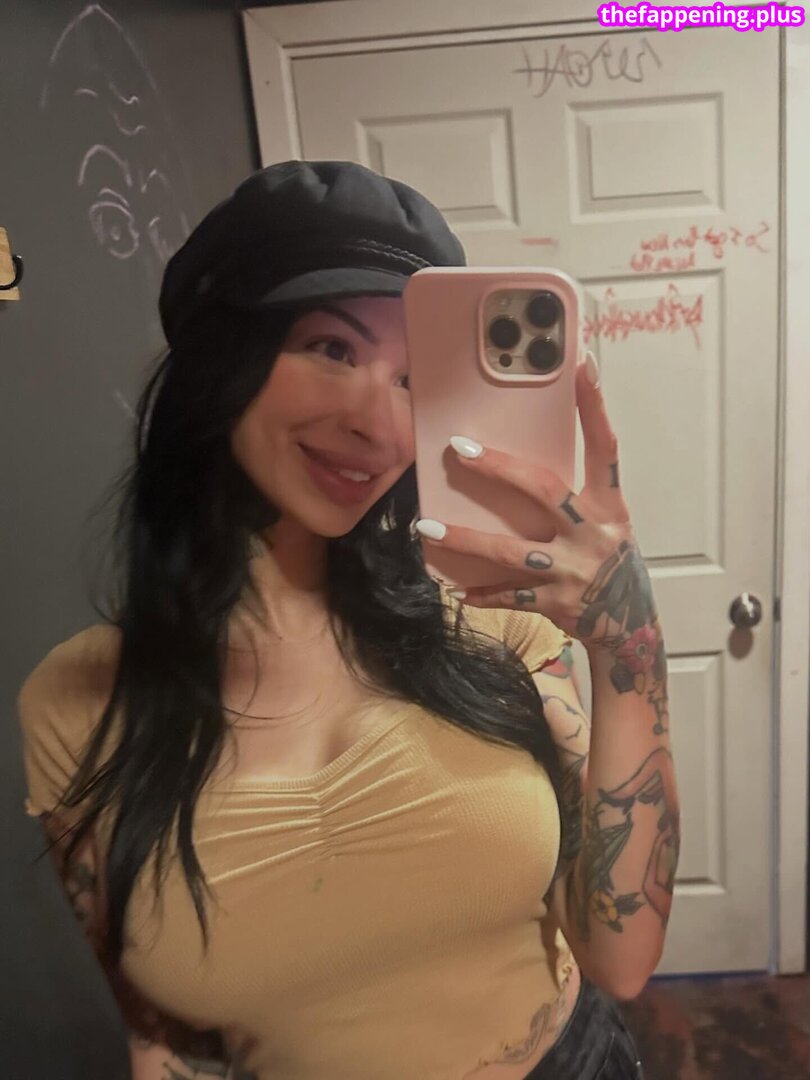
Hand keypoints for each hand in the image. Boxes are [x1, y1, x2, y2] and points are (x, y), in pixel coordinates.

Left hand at [416, 354, 659, 663]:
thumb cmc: (611, 564)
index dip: (594, 406)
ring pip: (510, 551)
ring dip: (466, 540)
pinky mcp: (557, 603)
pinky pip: (510, 595)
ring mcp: (573, 569)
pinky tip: (458, 591)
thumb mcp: (609, 525)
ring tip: (426, 529)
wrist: (632, 628)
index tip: (579, 364)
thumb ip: (578, 500)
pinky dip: (484, 594)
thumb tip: (524, 467)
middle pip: (543, 489)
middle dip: (499, 468)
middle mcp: (593, 533)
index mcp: (610, 506)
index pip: (605, 447)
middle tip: (458, 448)